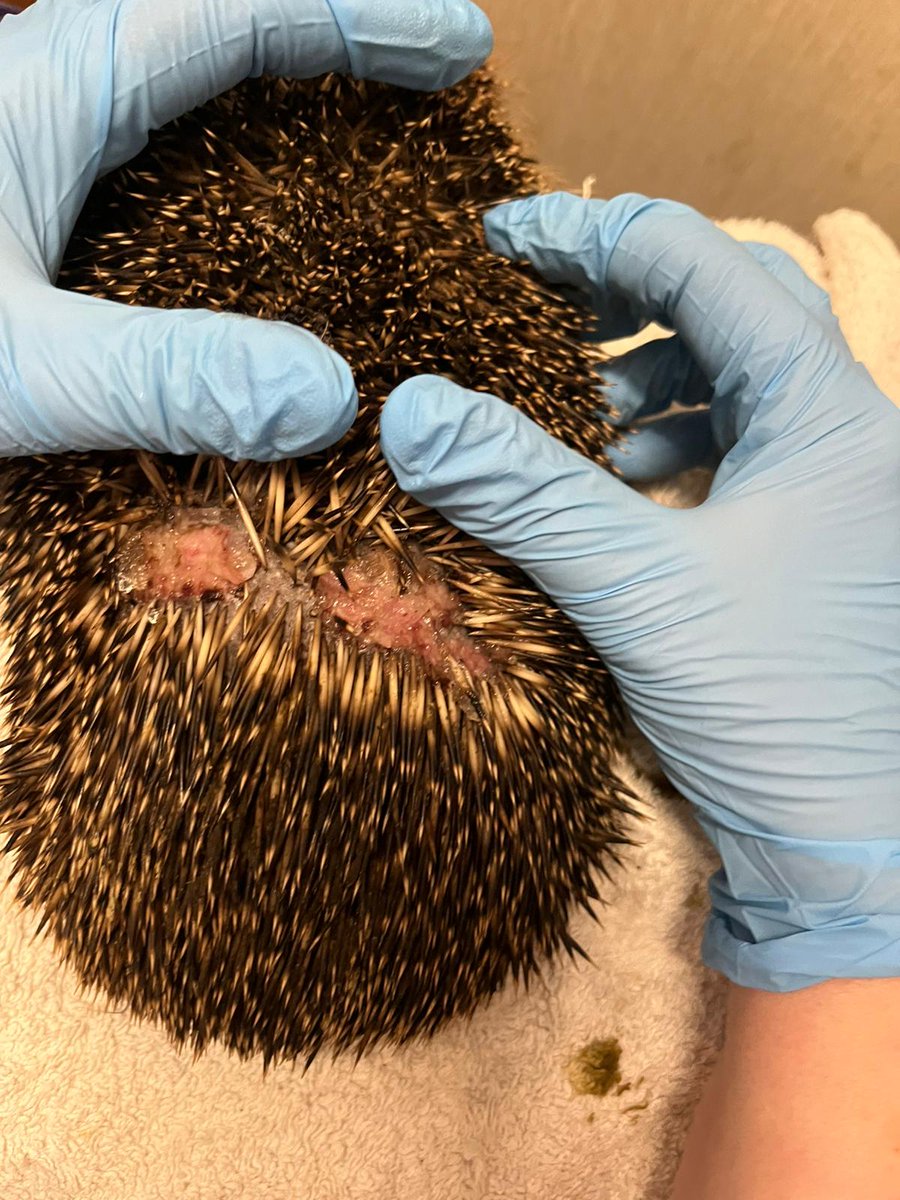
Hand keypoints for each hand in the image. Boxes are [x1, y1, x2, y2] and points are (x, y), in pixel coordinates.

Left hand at [0, 0, 490, 457]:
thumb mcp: (22, 368)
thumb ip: (167, 378)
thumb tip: (334, 396)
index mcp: (63, 86)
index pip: (241, 8)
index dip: (365, 19)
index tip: (460, 51)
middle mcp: (56, 85)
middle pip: (225, 25)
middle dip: (338, 40)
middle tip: (432, 85)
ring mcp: (40, 133)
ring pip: (188, 80)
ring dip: (285, 96)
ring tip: (369, 144)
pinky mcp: (30, 190)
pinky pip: (155, 149)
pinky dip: (231, 165)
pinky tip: (261, 231)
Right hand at [381, 193, 899, 990]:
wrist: (850, 849)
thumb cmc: (776, 713)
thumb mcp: (638, 590)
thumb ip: (525, 492)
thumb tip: (409, 409)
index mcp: (830, 417)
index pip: (709, 268)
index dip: (598, 240)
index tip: (503, 241)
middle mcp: (850, 433)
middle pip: (730, 310)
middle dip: (621, 301)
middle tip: (528, 310)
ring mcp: (837, 487)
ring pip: (733, 382)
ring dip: (643, 380)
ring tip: (566, 412)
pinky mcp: (814, 536)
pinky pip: (735, 450)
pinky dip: (666, 446)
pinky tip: (613, 480)